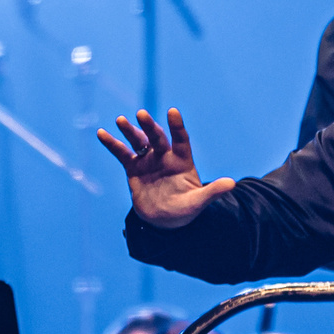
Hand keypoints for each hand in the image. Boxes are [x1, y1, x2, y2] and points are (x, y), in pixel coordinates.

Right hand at [96, 108, 235, 230]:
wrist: (165, 222)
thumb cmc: (185, 210)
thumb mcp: (199, 202)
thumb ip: (213, 192)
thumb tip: (232, 183)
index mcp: (182, 161)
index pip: (181, 140)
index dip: (177, 127)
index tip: (173, 112)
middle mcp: (165, 156)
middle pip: (157, 137)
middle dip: (149, 126)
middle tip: (141, 114)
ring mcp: (148, 161)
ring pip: (139, 141)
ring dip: (130, 131)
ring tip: (122, 120)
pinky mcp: (133, 168)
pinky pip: (122, 153)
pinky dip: (112, 144)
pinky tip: (102, 133)